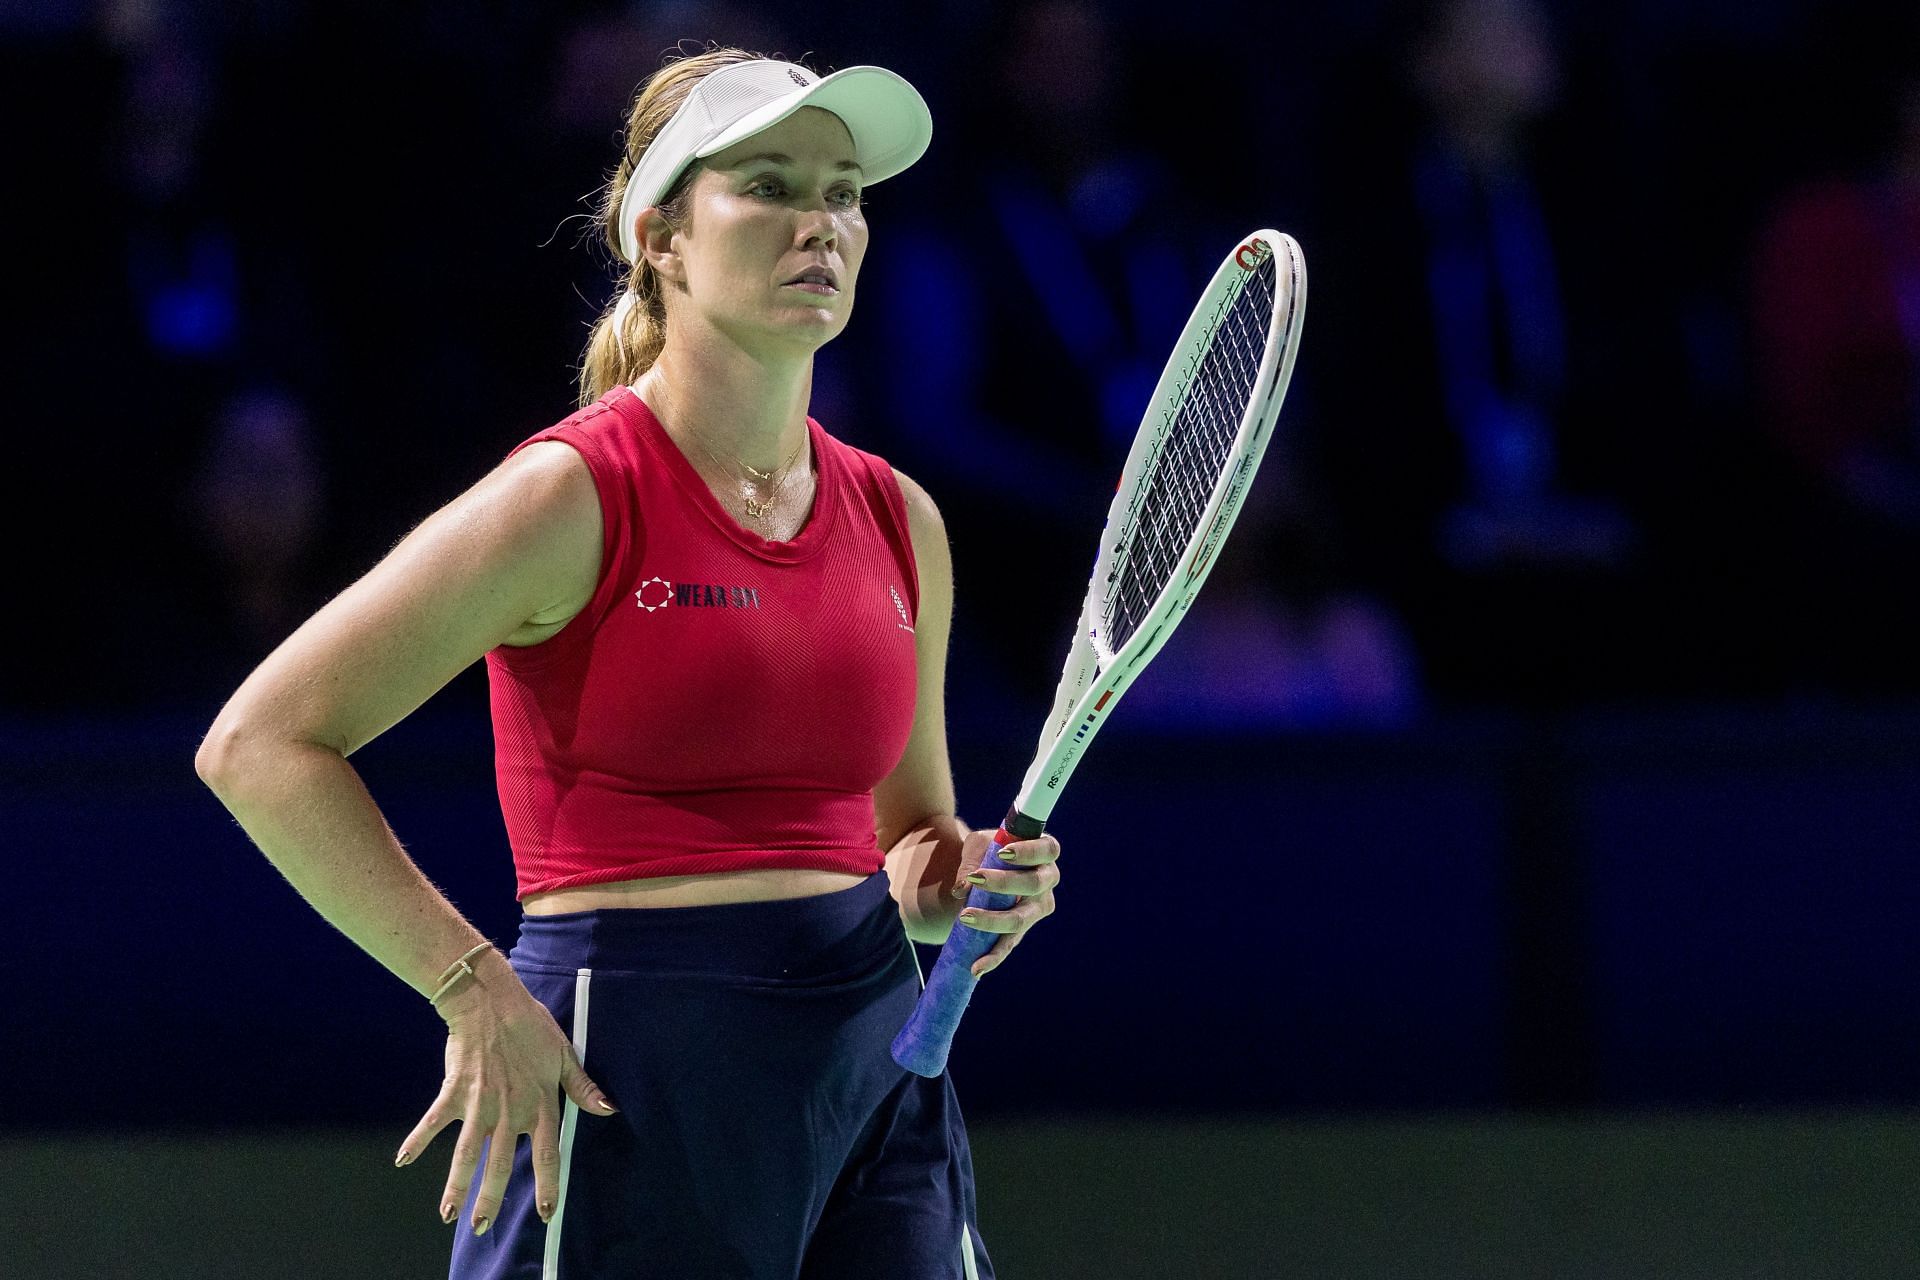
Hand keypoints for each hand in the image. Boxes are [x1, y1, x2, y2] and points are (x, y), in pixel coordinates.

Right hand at [393, 973, 617, 1234]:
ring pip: (467, 1152)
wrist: (491, 1002)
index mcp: (539, 1104)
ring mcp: (480, 1103)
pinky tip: (403, 1161)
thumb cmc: (531, 1027)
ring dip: (456, 1184)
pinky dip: (417, 1140)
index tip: (546, 1213)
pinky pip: (433, 1121)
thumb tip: (609, 1110)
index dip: (548, 1184)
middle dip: (490, 1198)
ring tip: (448, 1214)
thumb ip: (582, 1088)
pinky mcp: (454, 1091)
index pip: (547, 1153)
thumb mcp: (564, 1056)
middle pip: (499, 1163)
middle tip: (480, 1228)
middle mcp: (510, 1110)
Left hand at [949, 829, 1060, 977]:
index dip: (1028, 852)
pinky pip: (1009, 945)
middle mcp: (1048, 880)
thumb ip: (972, 861)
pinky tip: (976, 968)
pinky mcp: (1022, 930)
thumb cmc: (988, 851)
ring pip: (1020, 919)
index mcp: (1045, 852)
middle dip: (1004, 882)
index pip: (1047, 849)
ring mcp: (1037, 909)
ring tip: (964, 917)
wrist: (984, 869)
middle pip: (1033, 884)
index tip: (1002, 853)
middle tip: (976, 879)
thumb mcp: (979, 846)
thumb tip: (962, 889)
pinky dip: (993, 957)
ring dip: (993, 920)